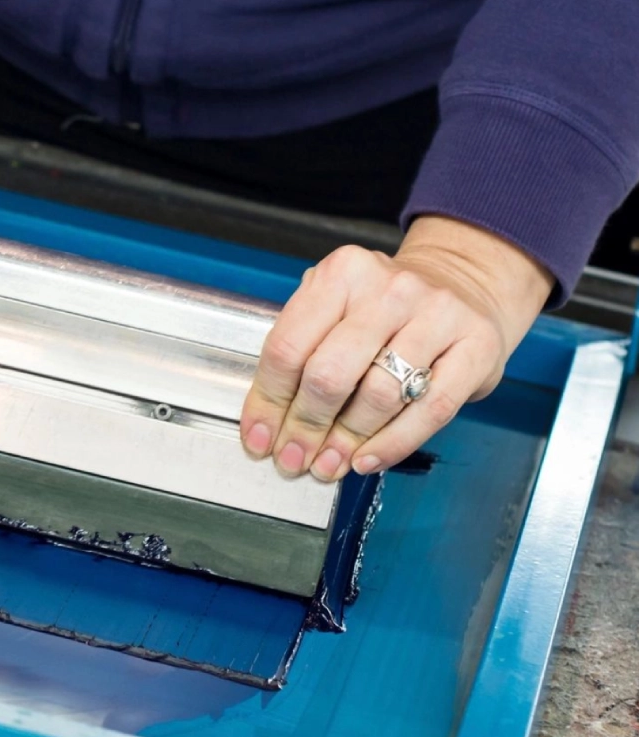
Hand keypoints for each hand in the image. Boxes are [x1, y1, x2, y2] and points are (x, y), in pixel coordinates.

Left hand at [239, 216, 553, 479]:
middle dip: (305, 426)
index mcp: (342, 274)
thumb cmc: (384, 307)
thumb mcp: (334, 307)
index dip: (268, 402)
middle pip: (329, 374)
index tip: (259, 439)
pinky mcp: (477, 346)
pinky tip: (367, 460)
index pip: (288, 347)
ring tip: (328, 463)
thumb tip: (265, 425)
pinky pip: (430, 409)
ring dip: (346, 440)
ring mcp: (438, 314)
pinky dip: (392, 443)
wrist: (464, 282)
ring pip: (379, 395)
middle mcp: (390, 289)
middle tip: (294, 458)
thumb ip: (299, 352)